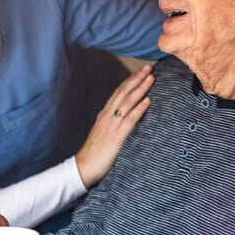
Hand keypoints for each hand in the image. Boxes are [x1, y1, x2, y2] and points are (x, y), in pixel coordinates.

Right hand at [76, 65, 153, 187]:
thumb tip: (125, 118)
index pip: (118, 92)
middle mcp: (108, 116)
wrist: (84, 167)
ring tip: (151, 78)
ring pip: (128, 102)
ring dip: (140, 89)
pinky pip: (130, 120)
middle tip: (148, 68)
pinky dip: (139, 109)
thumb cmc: (95, 152)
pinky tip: (148, 101)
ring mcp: (111, 125)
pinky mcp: (116, 137)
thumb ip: (113, 124)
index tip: (140, 72)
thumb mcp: (103, 133)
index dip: (130, 81)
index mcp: (105, 114)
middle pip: (124, 92)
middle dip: (137, 79)